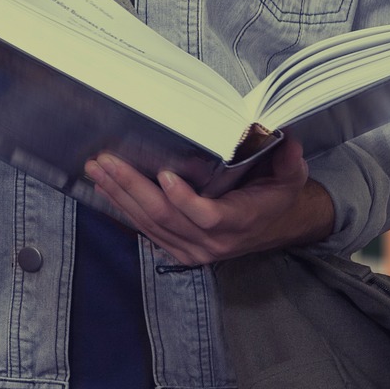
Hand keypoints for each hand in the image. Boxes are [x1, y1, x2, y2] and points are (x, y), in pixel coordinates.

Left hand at [83, 138, 335, 265]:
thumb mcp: (292, 177)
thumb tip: (287, 138)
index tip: (164, 175)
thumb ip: (289, 160)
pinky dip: (125, 208)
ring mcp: (193, 250)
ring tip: (98, 170)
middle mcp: (213, 242)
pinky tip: (107, 189)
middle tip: (108, 162)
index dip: (184, 199)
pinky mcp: (179, 250)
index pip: (207, 216)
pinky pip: (147, 230)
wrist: (276, 227)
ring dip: (120, 196)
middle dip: (132, 188)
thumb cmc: (278, 197)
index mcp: (240, 222)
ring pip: (150, 224)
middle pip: (165, 217)